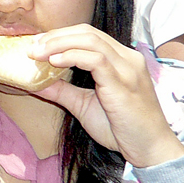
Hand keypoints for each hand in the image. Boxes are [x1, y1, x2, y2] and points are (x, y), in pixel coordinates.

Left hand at [31, 26, 183, 169]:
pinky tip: (54, 61)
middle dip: (56, 36)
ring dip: (59, 43)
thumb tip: (34, 83)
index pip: (89, 35)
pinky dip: (72, 56)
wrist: (151, 149)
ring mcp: (128, 68)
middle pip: (87, 32)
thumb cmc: (122, 129)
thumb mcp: (84, 106)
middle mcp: (127, 58)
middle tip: (32, 45)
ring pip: (90, 40)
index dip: (61, 35)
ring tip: (38, 52)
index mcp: (121, 60)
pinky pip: (96, 60)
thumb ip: (63, 91)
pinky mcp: (124, 82)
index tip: (37, 43)